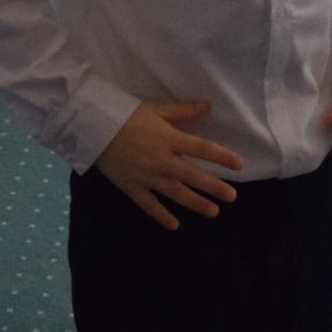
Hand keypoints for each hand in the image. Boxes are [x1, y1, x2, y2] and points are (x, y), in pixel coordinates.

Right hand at [93, 99, 243, 229]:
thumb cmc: (126, 115)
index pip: (202, 149)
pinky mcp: (132, 188)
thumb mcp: (156, 109)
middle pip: (193, 176)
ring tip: (213, 212)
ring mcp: (147, 177)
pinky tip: (174, 225)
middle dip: (214, 187)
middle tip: (232, 197)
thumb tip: (209, 105)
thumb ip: (183, 111)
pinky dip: (161, 216)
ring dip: (196, 203)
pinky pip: (149, 205)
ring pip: (176, 194)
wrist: (93, 127)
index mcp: (169, 139)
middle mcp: (162, 161)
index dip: (222, 157)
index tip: (239, 165)